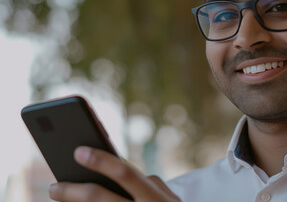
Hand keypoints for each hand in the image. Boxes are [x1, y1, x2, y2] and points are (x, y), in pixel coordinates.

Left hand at [49, 146, 180, 201]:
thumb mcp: (169, 201)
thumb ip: (149, 185)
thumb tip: (119, 167)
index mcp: (156, 199)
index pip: (125, 174)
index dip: (101, 161)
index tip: (79, 152)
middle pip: (99, 197)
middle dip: (72, 191)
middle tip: (54, 186)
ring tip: (60, 200)